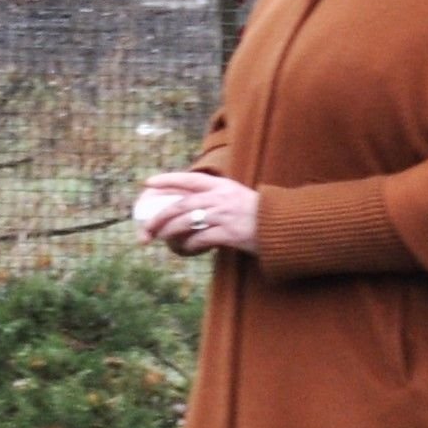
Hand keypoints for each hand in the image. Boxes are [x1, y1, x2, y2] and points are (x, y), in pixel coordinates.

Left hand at [140, 170, 259, 255]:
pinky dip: (189, 245)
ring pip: (186, 222)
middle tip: (145, 228)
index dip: (166, 180)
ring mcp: (225, 215)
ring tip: (159, 238)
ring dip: (169, 232)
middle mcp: (221, 198)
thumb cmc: (257, 211)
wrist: (282, 225)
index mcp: (221, 185)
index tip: (147, 183)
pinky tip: (184, 249)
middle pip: (180, 205)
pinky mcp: (230, 234)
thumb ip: (214, 196)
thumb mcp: (235, 195)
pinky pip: (201, 240)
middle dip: (158, 217)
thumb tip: (188, 203)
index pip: (188, 179)